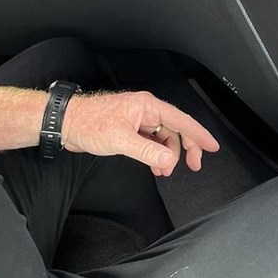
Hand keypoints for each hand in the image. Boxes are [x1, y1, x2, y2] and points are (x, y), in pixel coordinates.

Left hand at [61, 91, 219, 175]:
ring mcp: (138, 121)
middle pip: (176, 130)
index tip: (212, 146)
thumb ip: (147, 151)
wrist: (66, 123)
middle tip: (195, 165)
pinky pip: (152, 143)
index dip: (199, 134)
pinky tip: (155, 167)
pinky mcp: (130, 130)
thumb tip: (170, 160)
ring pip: (164, 138)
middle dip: (186, 149)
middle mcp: (146, 111)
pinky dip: (156, 156)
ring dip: (168, 156)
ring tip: (166, 172)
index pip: (181, 120)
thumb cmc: (89, 123)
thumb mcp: (121, 140)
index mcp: (147, 106)